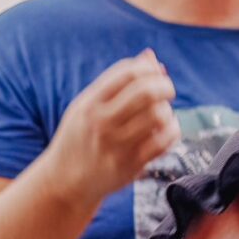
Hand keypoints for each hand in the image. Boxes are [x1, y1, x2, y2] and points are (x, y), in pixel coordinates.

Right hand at [46, 50, 179, 204]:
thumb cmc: (81, 136)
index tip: (155, 74)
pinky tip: (167, 129)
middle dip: (165, 86)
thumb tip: (151, 57)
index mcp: (90, 103)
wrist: (65, 182)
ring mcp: (116, 145)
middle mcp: (102, 122)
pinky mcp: (131, 164)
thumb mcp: (88, 105)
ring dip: (167, 110)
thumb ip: (117, 81)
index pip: (127, 73)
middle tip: (167, 90)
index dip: (148, 68)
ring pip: (159, 116)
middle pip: (146, 92)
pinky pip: (164, 141)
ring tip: (162, 113)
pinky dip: (172, 131)